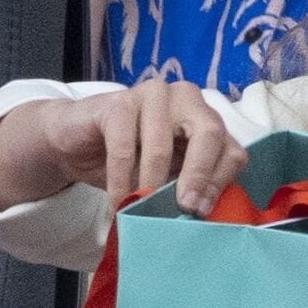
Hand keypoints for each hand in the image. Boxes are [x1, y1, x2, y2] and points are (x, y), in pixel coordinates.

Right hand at [39, 80, 246, 214]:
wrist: (75, 142)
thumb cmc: (130, 162)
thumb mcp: (168, 176)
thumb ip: (189, 186)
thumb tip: (202, 212)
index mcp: (207, 119)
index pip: (231, 149)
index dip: (220, 182)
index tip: (201, 211)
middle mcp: (187, 99)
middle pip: (210, 134)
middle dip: (198, 176)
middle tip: (184, 208)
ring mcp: (153, 95)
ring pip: (163, 144)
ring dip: (150, 185)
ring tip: (140, 211)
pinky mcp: (118, 102)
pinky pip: (124, 147)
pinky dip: (120, 180)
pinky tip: (117, 202)